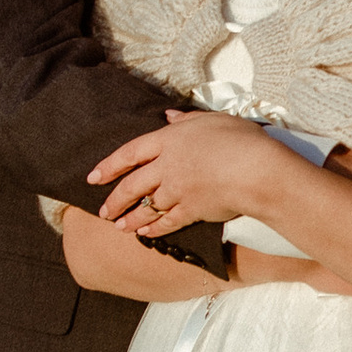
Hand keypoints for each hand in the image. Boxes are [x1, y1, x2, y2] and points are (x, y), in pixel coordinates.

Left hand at [90, 108, 279, 233]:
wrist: (258, 171)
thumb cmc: (241, 140)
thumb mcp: (213, 119)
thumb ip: (187, 120)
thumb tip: (169, 117)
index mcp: (170, 140)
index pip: (131, 152)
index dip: (109, 165)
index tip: (94, 177)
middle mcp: (168, 166)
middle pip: (132, 184)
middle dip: (114, 199)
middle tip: (103, 211)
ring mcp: (178, 190)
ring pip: (146, 206)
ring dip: (129, 218)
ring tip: (119, 227)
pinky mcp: (191, 210)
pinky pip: (166, 222)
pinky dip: (154, 228)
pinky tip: (145, 233)